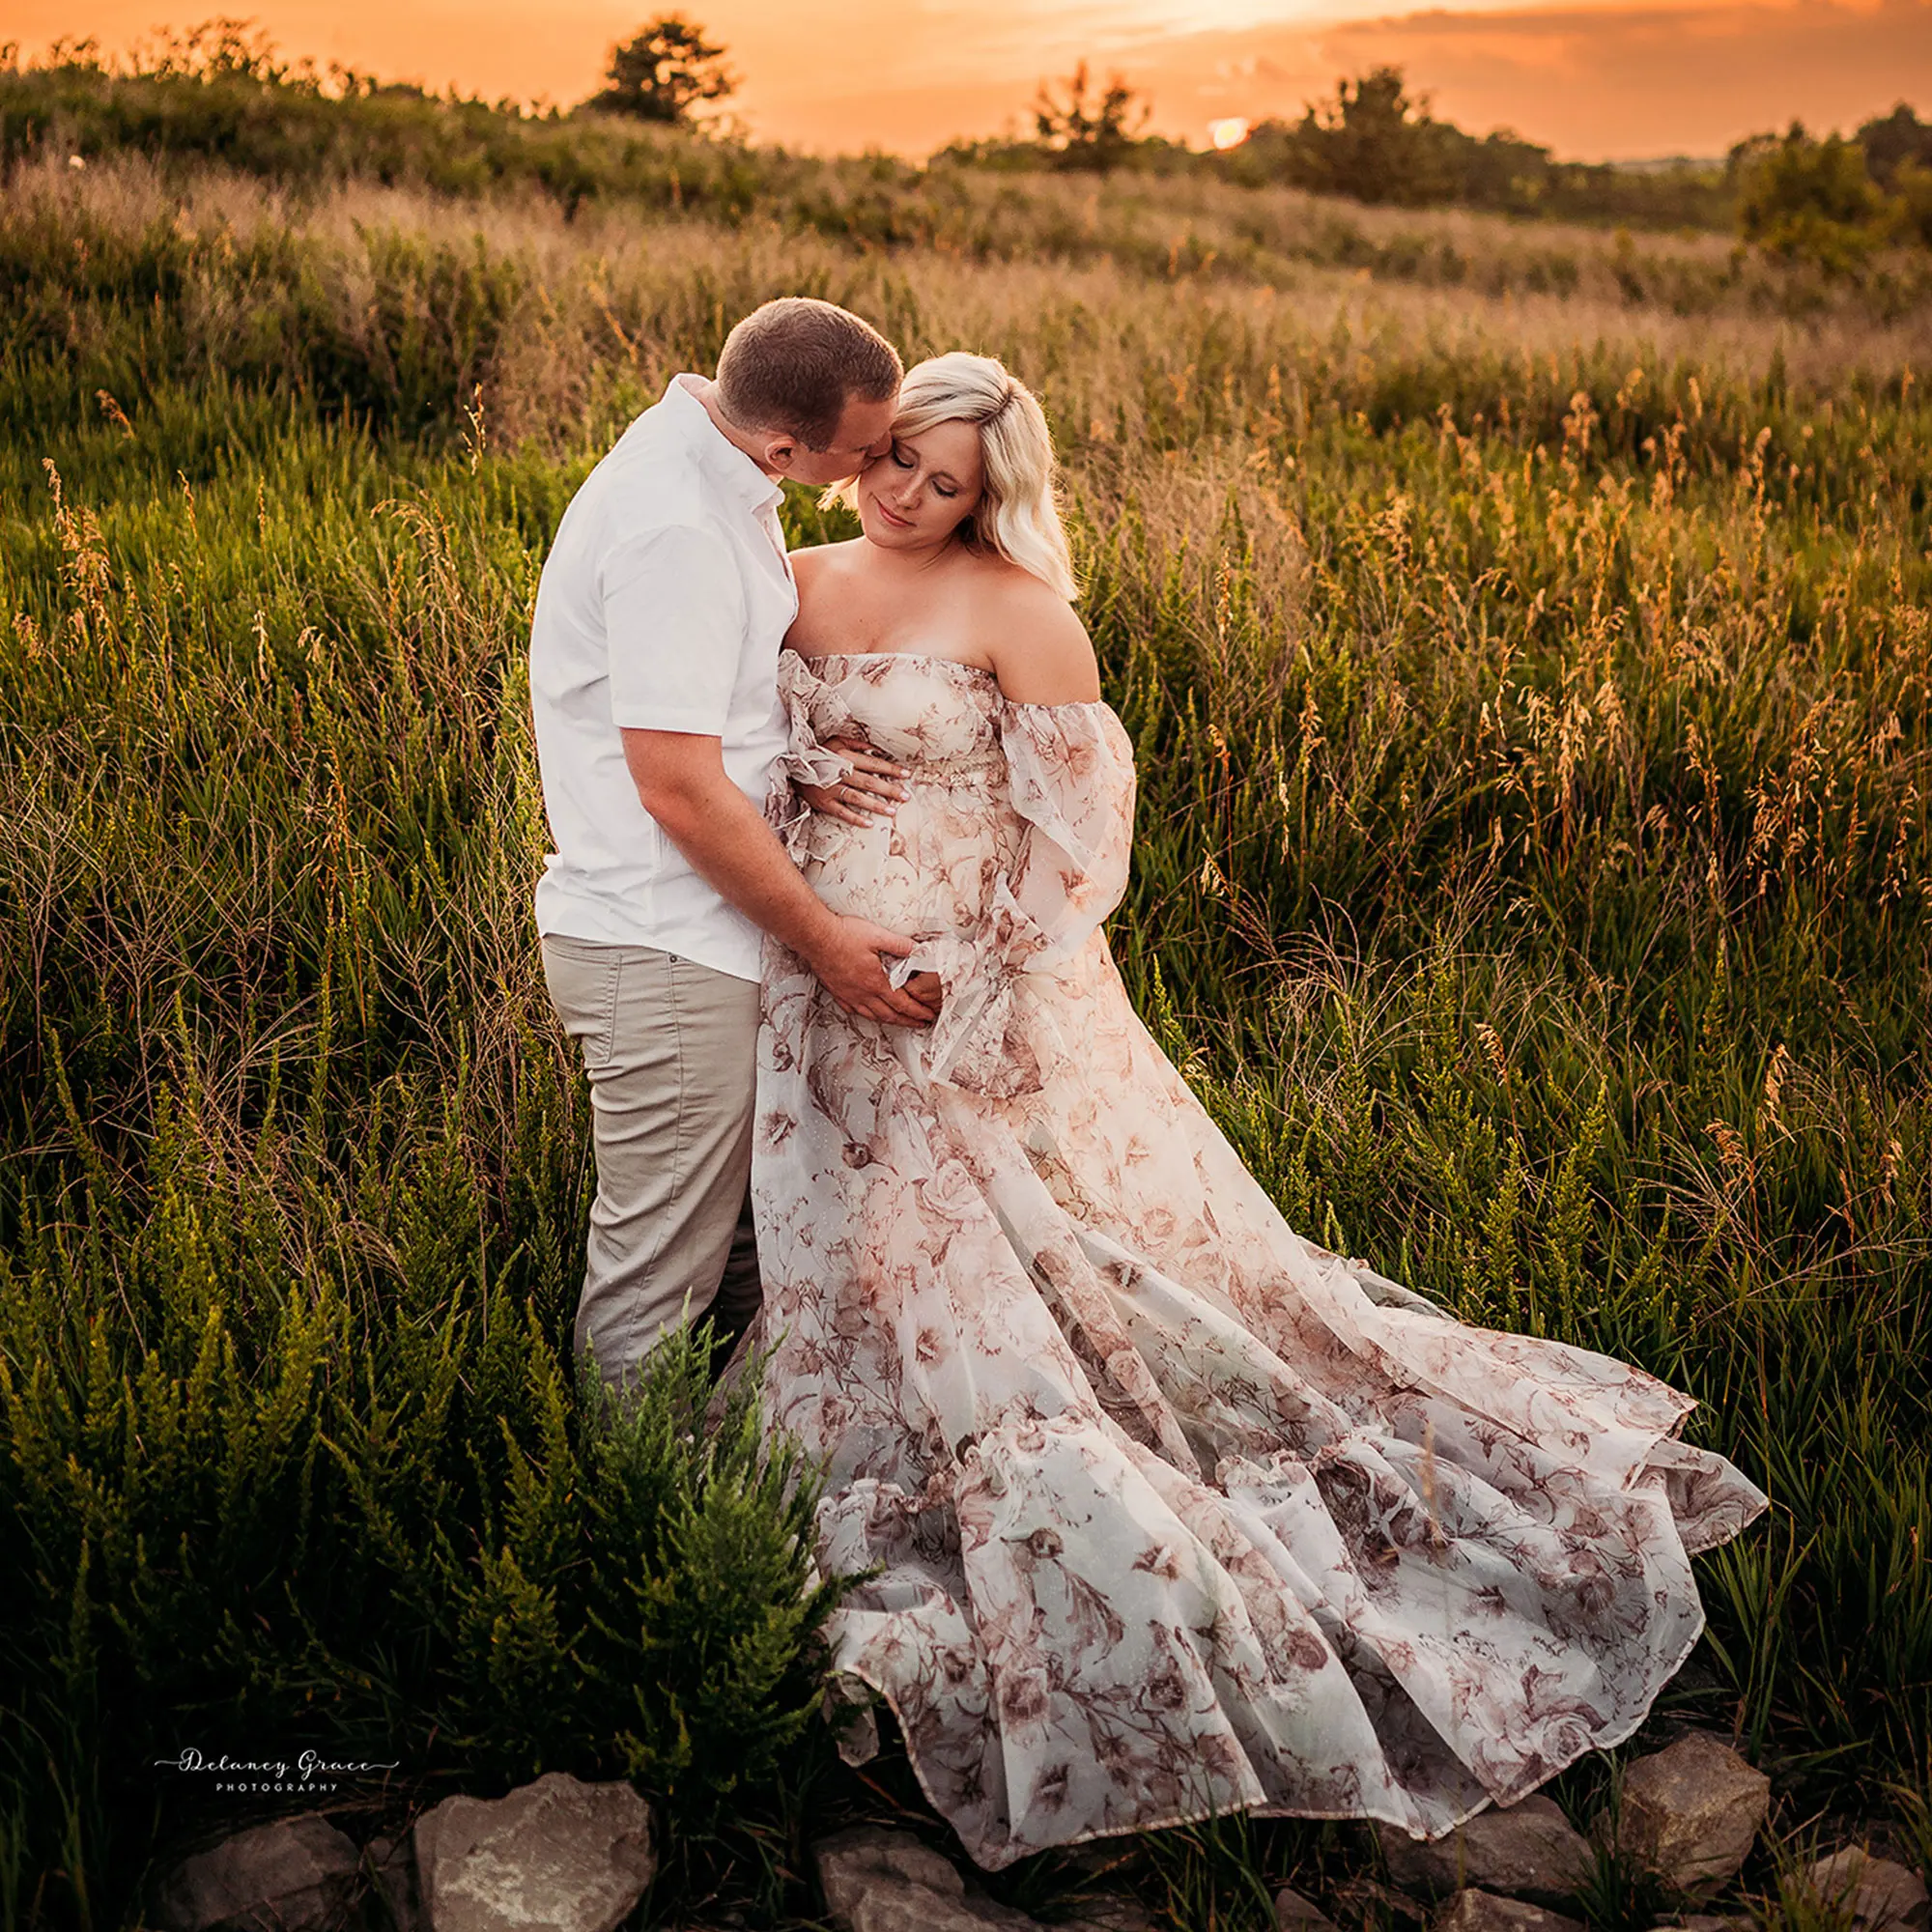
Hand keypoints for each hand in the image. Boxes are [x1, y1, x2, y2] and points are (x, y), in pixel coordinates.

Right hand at [798, 737, 909, 826]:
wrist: (792, 766)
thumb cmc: (819, 753)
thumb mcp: (837, 741)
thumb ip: (858, 744)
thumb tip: (878, 749)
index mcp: (845, 757)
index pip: (873, 764)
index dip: (891, 769)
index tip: (907, 775)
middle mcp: (840, 773)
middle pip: (869, 782)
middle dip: (889, 790)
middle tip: (906, 796)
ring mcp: (831, 788)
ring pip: (857, 798)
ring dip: (876, 805)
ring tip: (892, 811)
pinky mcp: (823, 802)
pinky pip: (841, 812)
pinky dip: (855, 818)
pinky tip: (869, 823)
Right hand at [805, 916, 938, 1026]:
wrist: (817, 937)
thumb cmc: (843, 936)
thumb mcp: (878, 936)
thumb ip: (901, 945)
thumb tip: (919, 950)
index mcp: (876, 982)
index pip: (903, 1003)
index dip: (918, 1012)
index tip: (927, 1016)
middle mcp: (863, 993)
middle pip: (890, 1014)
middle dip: (908, 1021)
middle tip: (919, 1024)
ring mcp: (849, 994)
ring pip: (873, 1015)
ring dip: (889, 1021)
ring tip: (898, 1022)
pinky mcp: (838, 991)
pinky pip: (854, 1010)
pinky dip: (865, 1014)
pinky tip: (867, 1012)